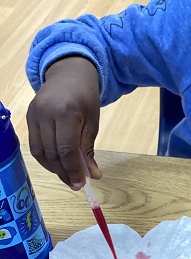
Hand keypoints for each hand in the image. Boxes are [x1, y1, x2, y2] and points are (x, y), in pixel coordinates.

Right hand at [27, 57, 101, 189]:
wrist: (68, 74)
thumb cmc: (85, 98)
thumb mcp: (92, 123)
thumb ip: (89, 150)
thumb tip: (94, 176)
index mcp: (66, 112)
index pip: (66, 149)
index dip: (73, 170)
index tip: (81, 184)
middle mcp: (45, 114)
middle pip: (52, 153)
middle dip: (64, 172)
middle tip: (76, 184)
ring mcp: (33, 115)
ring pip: (40, 152)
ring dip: (54, 168)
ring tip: (68, 176)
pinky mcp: (28, 118)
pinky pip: (35, 145)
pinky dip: (46, 159)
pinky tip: (58, 164)